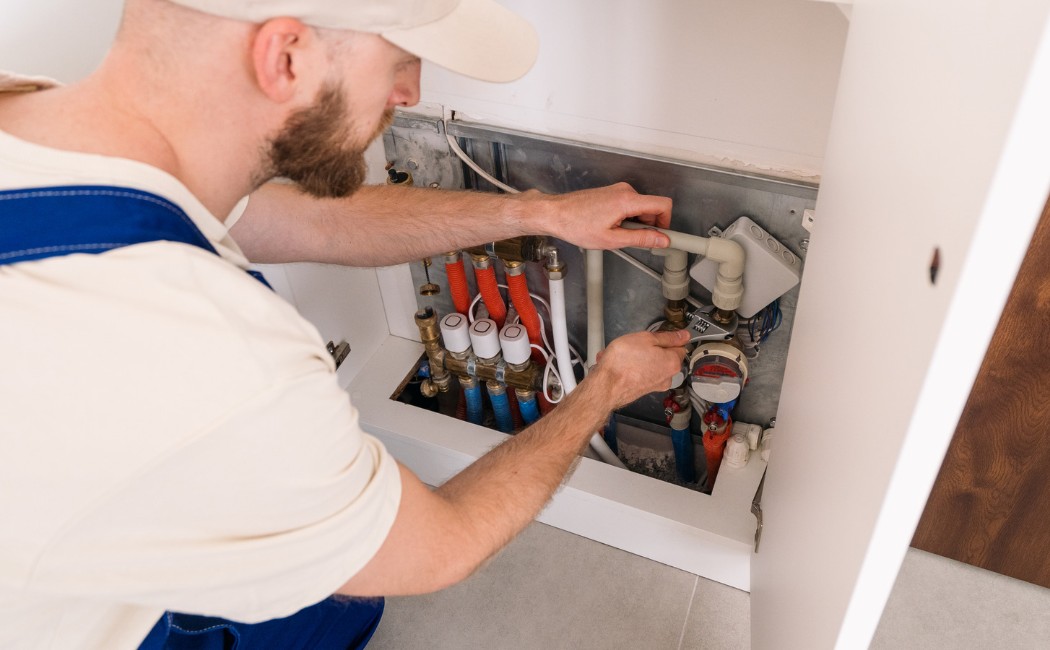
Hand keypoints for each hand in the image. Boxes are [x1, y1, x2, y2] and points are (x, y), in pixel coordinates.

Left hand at [519, 182, 672, 249]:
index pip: (663, 205)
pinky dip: (626, 219)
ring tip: (615, 234)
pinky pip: (628, 206)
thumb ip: (640, 239)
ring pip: (640, 209)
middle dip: (648, 226)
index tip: (667, 237)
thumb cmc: (576, 224)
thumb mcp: (612, 239)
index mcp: (627, 200)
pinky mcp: (611, 194)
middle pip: (652, 208)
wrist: (554, 213)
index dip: (667, 223)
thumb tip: (661, 240)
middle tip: (632, 240)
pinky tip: (610, 227)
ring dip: (635, 224)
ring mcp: (617, 191)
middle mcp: (625, 191)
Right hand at [589, 329, 688, 408]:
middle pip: (663, 356)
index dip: (667, 338)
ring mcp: (655, 385)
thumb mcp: (646, 338)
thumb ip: (667, 337)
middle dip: (650, 349)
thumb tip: (683, 336)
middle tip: (635, 343)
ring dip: (637, 358)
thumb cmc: (624, 362)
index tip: (657, 335)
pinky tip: (618, 363)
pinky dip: (630, 367)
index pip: (679, 346)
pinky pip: (639, 373)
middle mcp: (667, 377)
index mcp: (673, 362)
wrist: (606, 385)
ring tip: (622, 353)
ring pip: (649, 364)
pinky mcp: (642, 390)